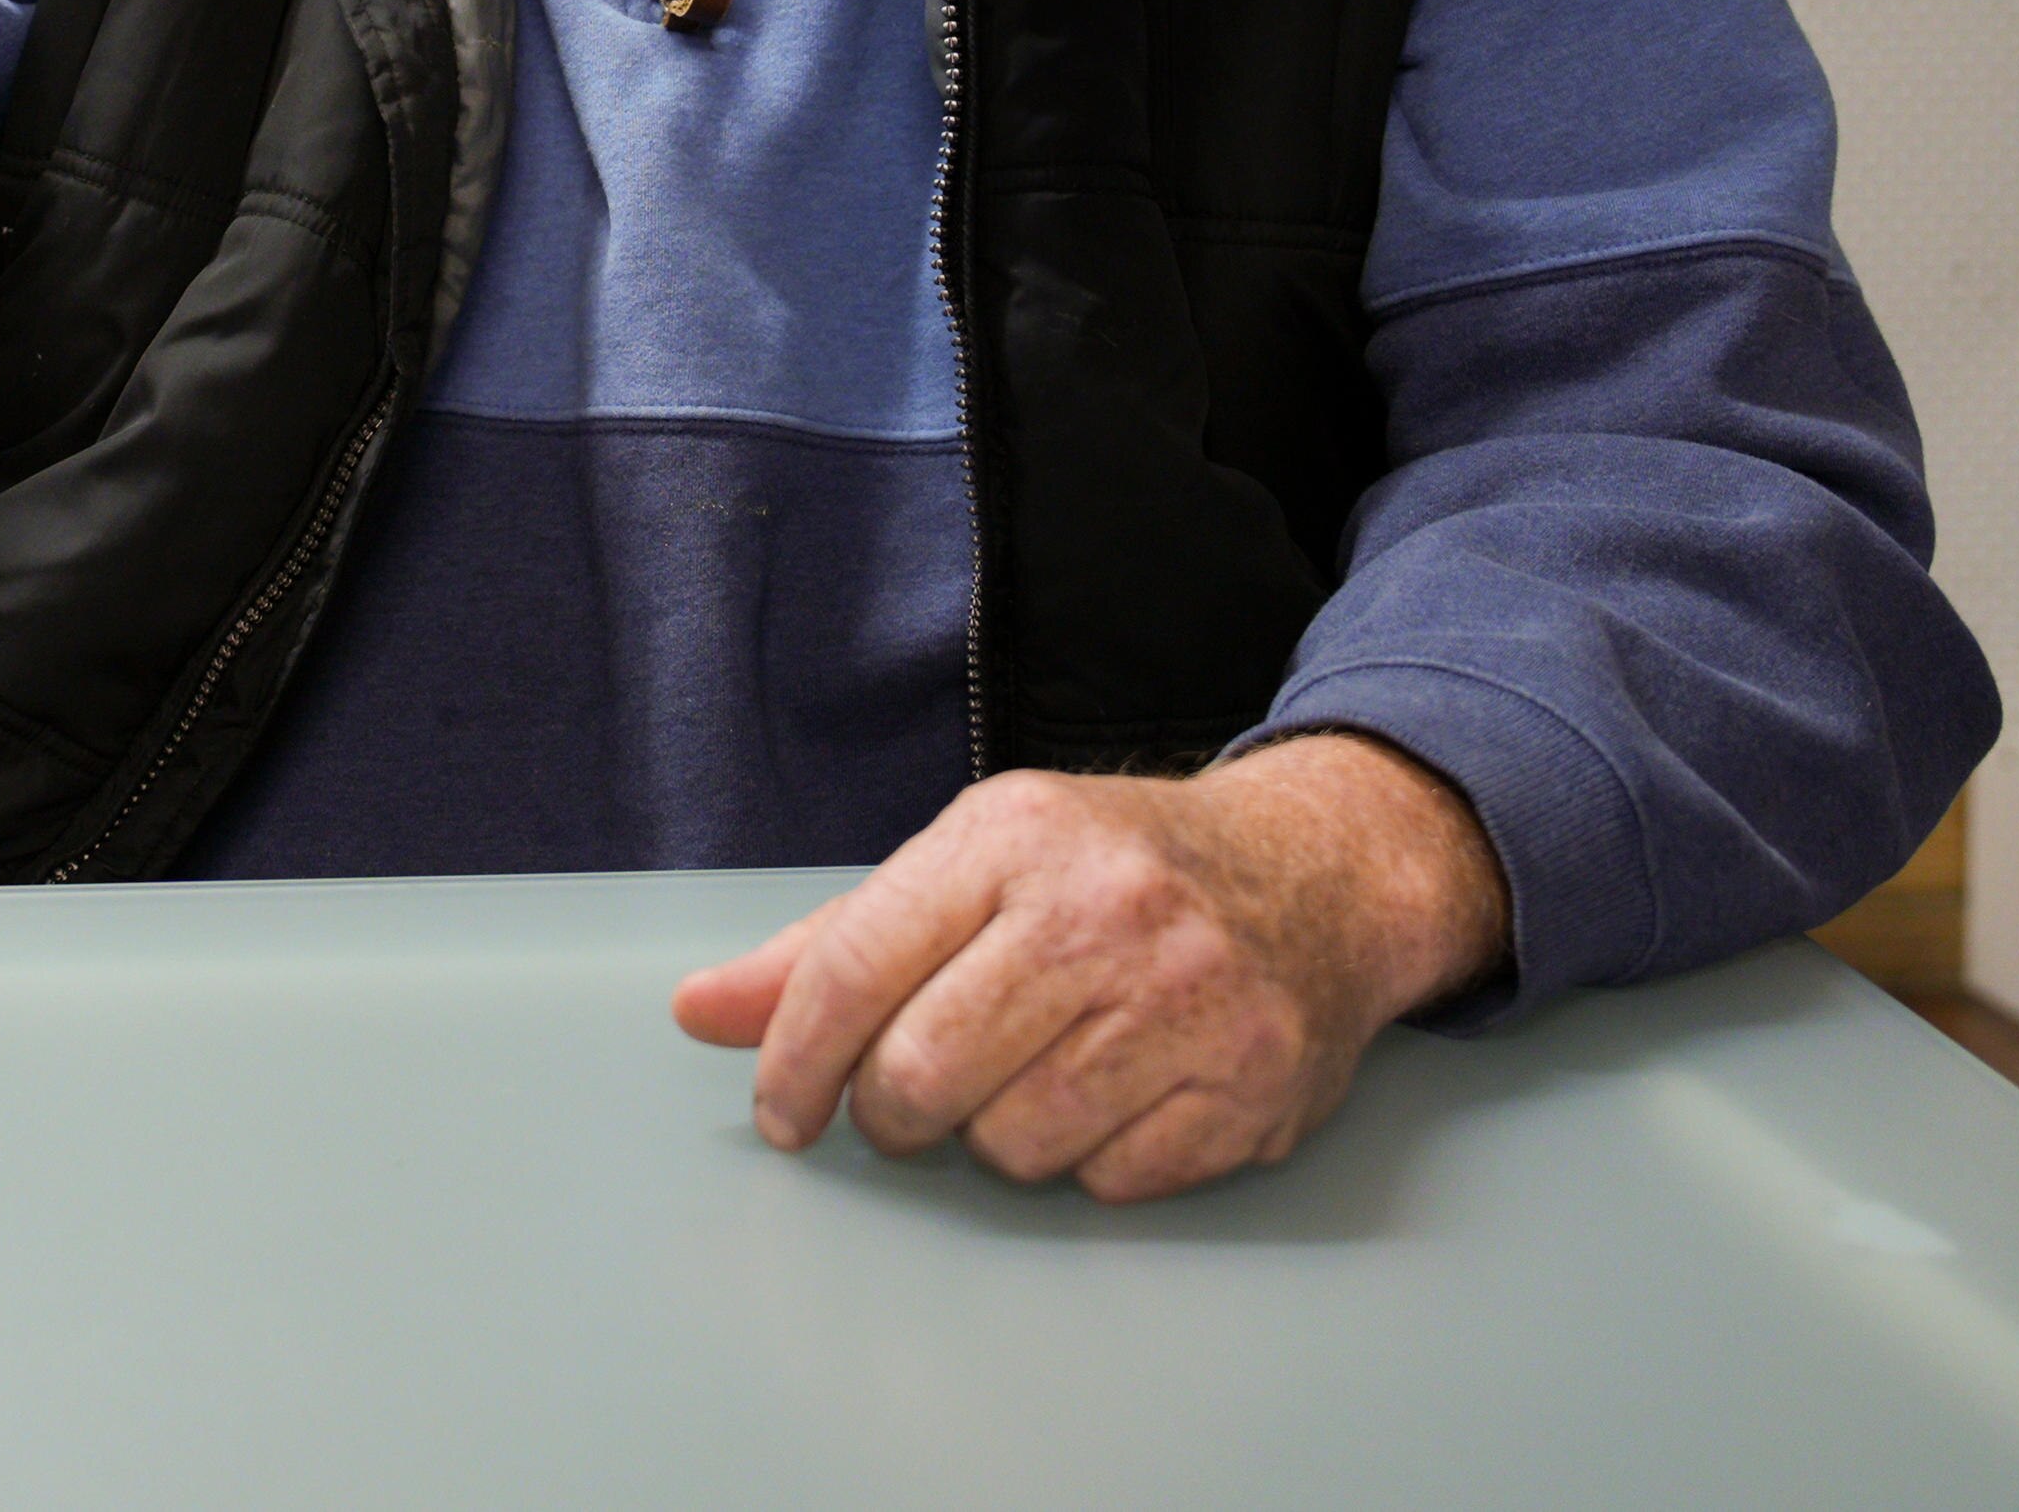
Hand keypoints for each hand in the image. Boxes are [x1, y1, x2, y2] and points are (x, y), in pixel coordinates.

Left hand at [671, 735, 1508, 1203]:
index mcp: (1013, 834)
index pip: (854, 966)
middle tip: (910, 1102)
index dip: (793, 1060)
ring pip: (1013, 1147)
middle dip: (892, 1114)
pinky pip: (1110, 1184)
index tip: (781, 1114)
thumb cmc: (1115, 871)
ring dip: (995, 1139)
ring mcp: (1190, 1001)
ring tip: (1028, 1079)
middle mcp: (1105, 910)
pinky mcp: (1252, 1088)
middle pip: (923, 1075)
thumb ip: (834, 943)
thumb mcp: (973, 863)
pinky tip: (1115, 1098)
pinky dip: (1090, 1163)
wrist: (1319, 875)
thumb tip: (699, 1012)